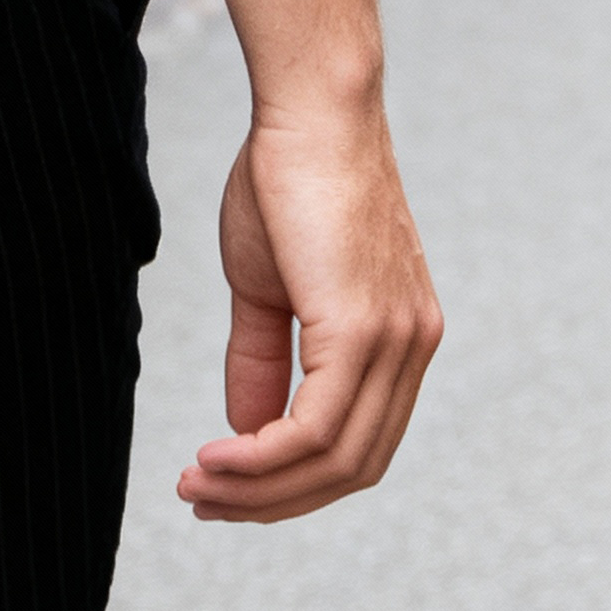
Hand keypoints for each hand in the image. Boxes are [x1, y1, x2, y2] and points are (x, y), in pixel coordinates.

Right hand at [175, 102, 441, 522]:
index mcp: (400, 339)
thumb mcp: (267, 285)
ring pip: (336, 458)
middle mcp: (412, 348)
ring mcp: (396, 341)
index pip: (358, 443)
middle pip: (353, 467)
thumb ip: (263, 360)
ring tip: (198, 485)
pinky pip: (318, 427)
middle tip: (203, 501)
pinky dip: (265, 458)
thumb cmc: (287, 177)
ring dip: (261, 487)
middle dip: (274, 500)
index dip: (293, 480)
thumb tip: (245, 433)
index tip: (226, 486)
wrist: (310, 108)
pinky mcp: (364, 329)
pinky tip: (218, 459)